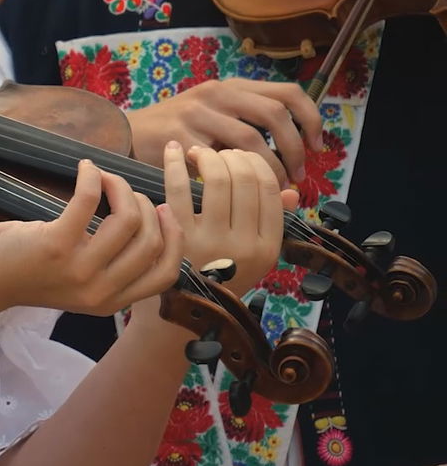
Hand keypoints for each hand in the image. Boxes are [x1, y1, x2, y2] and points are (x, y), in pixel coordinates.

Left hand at [0, 160, 183, 315]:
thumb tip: (145, 222)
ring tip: (103, 177)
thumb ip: (110, 267)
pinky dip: (92, 177)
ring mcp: (79, 270)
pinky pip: (89, 201)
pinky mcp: (56, 245)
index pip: (166, 274)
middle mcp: (100, 292)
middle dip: (144, 205)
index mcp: (110, 303)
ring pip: (128, 220)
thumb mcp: (78, 282)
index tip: (162, 210)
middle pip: (151, 241)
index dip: (173, 238)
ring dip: (120, 187)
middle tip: (123, 190)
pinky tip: (85, 168)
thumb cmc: (27, 271)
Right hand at [125, 78, 323, 188]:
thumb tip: (297, 180)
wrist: (126, 134)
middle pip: (273, 114)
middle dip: (293, 149)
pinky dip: (233, 178)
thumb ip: (252, 138)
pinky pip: (218, 160)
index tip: (317, 147)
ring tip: (271, 188)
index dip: (311, 119)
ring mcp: (195, 112)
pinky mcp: (177, 135)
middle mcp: (215, 93)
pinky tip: (235, 191)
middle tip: (297, 176)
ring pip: (250, 139)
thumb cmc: (179, 134)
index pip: (287, 93)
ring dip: (268, 169)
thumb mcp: (217, 124)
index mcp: (231, 87)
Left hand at [162, 142, 295, 296]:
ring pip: (217, 179)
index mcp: (267, 248)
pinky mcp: (177, 238)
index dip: (255, 164)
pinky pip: (178, 188)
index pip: (270, 189)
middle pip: (245, 179)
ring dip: (207, 156)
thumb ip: (273, 223)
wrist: (180, 314)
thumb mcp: (254, 258)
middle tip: (218, 155)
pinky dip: (175, 164)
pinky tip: (173, 151)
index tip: (240, 158)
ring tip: (197, 154)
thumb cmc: (218, 279)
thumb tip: (291, 190)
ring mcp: (210, 242)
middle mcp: (243, 245)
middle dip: (231, 157)